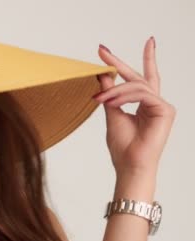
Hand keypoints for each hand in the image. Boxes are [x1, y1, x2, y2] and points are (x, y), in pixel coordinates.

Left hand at [93, 37, 175, 177]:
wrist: (129, 165)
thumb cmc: (122, 146)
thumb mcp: (111, 112)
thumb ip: (109, 92)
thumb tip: (102, 73)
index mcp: (143, 104)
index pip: (135, 78)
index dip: (123, 63)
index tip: (108, 50)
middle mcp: (155, 102)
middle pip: (137, 76)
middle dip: (118, 62)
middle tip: (102, 50)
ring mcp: (162, 106)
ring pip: (136, 86)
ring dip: (115, 90)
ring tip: (100, 98)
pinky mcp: (165, 110)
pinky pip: (143, 94)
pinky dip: (124, 97)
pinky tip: (111, 103)